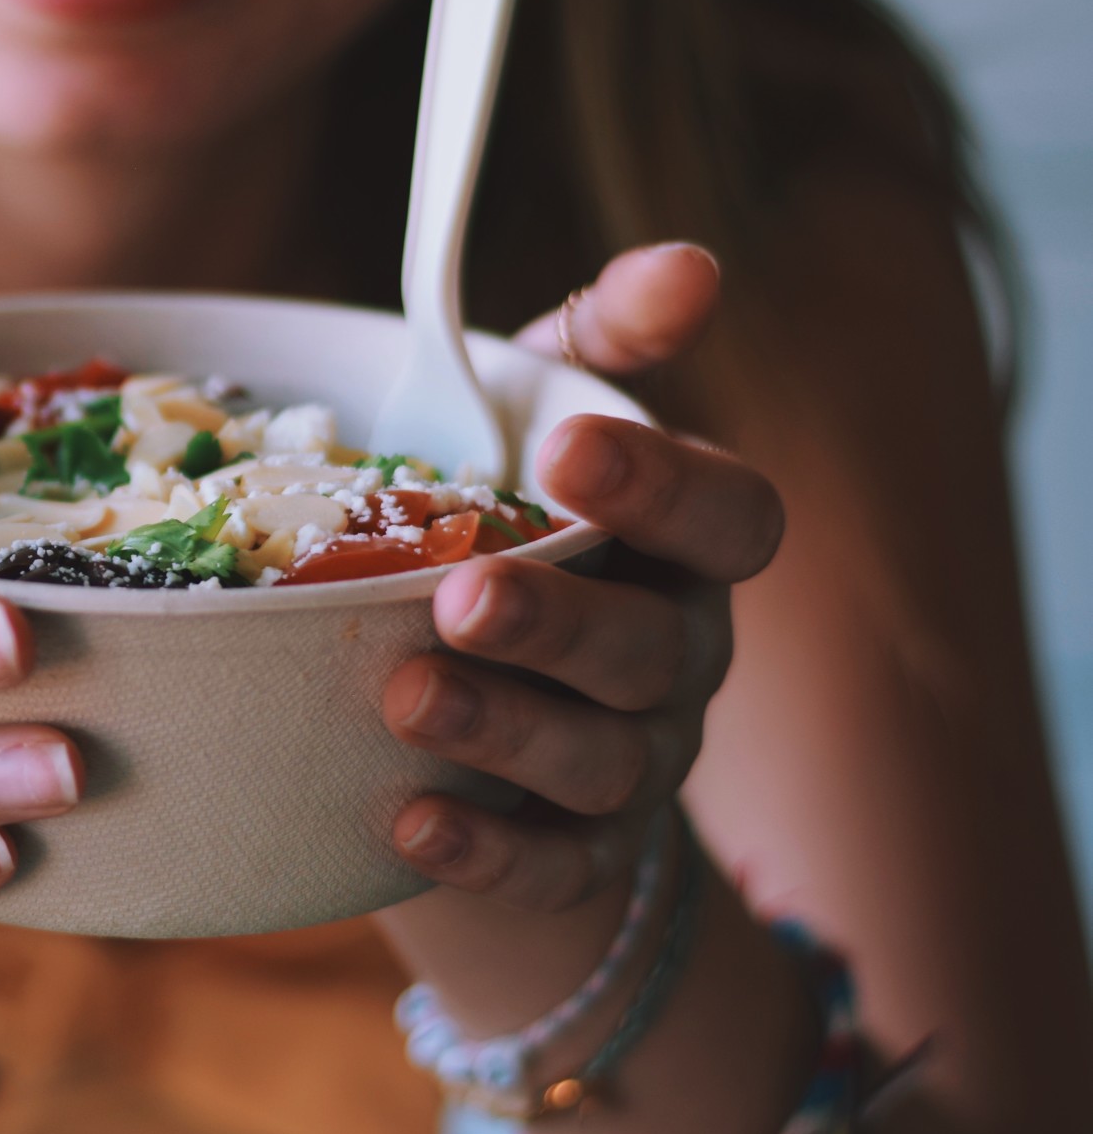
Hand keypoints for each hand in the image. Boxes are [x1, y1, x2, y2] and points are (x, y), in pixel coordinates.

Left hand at [380, 243, 782, 909]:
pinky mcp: (573, 855)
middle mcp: (676, 660)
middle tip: (458, 595)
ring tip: (404, 696)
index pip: (730, 520)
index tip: (570, 449)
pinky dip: (485, 854)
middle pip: (651, 651)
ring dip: (504, 732)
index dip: (664, 487)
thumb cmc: (504, 532)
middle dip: (559, 623)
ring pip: (600, 763)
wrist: (471, 706)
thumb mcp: (533, 423)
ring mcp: (634, 766)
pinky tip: (408, 822)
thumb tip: (688, 263)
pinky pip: (549, 869)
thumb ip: (596, 343)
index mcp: (679, 552)